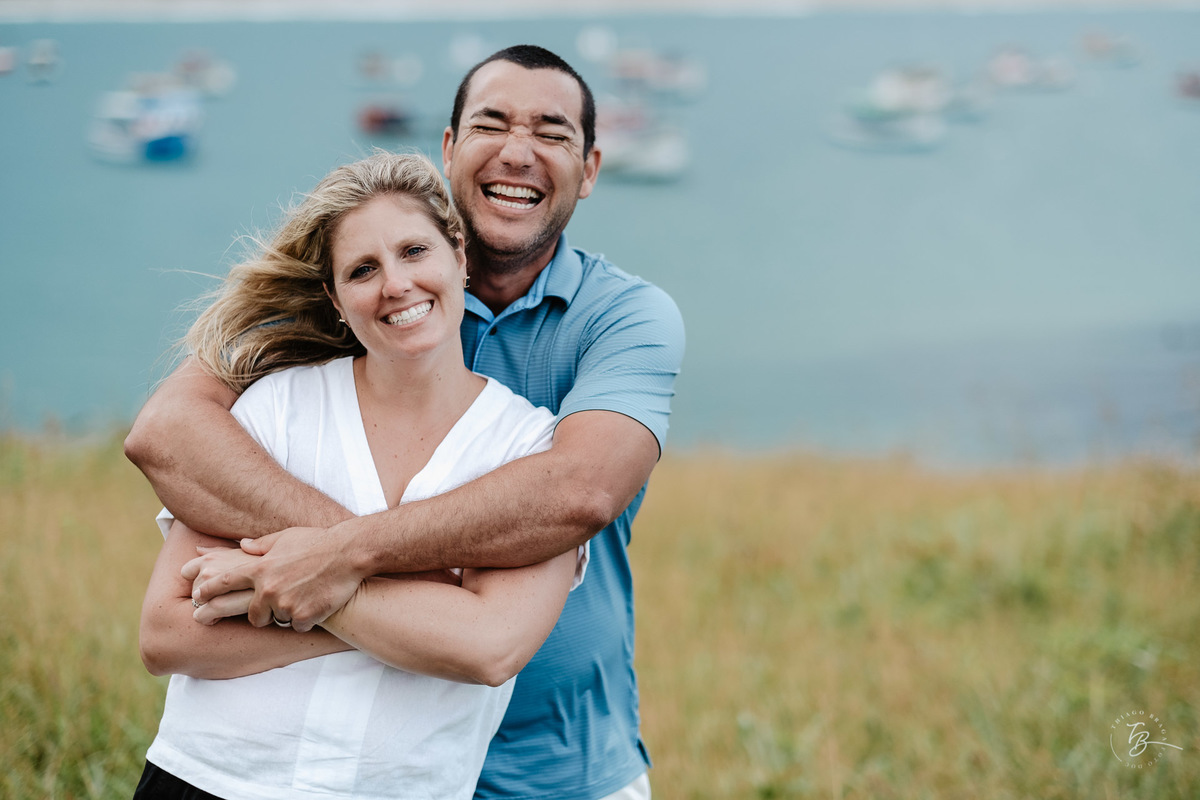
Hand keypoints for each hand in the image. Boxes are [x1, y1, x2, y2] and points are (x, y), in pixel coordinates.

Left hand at [197, 526, 363, 631]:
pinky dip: (304, 620)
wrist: (349, 553)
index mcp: (260, 567)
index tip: (196, 596)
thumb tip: (243, 545)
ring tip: (300, 601)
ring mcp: (285, 603)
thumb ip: (261, 545)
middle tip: (266, 612)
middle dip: (257, 614)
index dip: (207, 589)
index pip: (223, 581)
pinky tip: (315, 608)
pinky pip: (297, 627)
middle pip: (249, 613)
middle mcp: (268, 588)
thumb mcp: (286, 537)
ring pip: (275, 621)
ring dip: (284, 615)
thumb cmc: (318, 541)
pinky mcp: (303, 616)